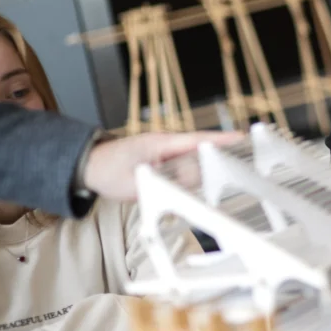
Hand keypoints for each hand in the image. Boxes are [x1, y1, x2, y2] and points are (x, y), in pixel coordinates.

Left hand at [82, 131, 241, 200]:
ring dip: (199, 177)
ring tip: (209, 189)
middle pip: (201, 154)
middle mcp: (168, 146)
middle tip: (235, 173)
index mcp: (162, 143)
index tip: (243, 137)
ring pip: (193, 165)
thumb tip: (192, 180)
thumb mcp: (135, 182)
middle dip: (216, 163)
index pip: (198, 139)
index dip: (222, 139)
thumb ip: (165, 182)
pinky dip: (189, 181)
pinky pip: (183, 172)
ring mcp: (166, 154)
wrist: (87, 167)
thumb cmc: (107, 171)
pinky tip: (190, 192)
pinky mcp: (163, 164)